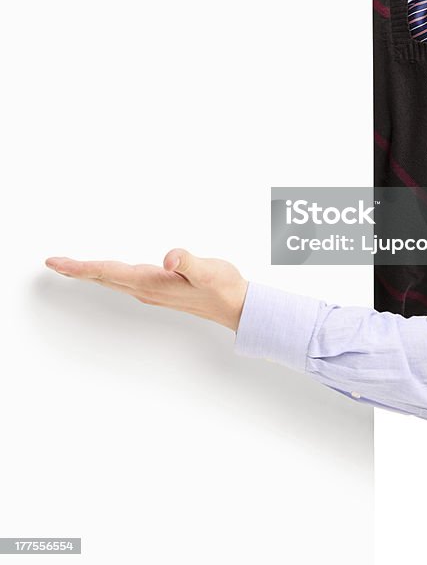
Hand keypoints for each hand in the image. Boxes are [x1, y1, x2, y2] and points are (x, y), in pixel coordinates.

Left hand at [45, 249, 247, 331]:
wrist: (235, 306)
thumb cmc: (222, 287)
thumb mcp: (208, 269)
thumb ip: (188, 261)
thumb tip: (170, 258)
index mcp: (151, 283)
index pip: (107, 271)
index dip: (80, 267)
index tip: (55, 263)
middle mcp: (145, 289)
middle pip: (103, 277)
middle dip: (77, 270)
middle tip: (52, 263)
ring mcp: (150, 291)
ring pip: (111, 280)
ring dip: (90, 273)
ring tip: (71, 266)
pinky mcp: (157, 289)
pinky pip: (122, 281)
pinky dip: (106, 274)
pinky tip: (106, 271)